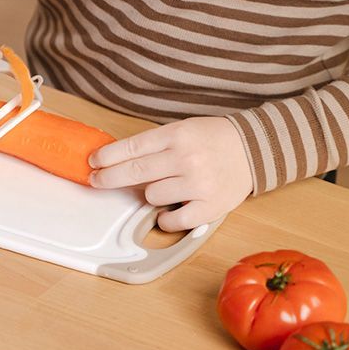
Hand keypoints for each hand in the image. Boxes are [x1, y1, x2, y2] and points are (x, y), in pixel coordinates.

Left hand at [88, 116, 253, 231]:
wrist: (255, 149)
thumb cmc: (213, 139)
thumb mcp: (182, 129)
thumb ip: (154, 145)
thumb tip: (116, 160)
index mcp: (177, 135)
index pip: (132, 147)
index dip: (107, 157)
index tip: (93, 162)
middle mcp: (186, 159)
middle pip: (135, 173)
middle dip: (108, 178)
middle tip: (97, 181)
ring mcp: (198, 184)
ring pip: (152, 196)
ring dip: (151, 194)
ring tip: (165, 186)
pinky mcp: (210, 207)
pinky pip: (172, 220)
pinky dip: (165, 218)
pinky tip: (168, 209)